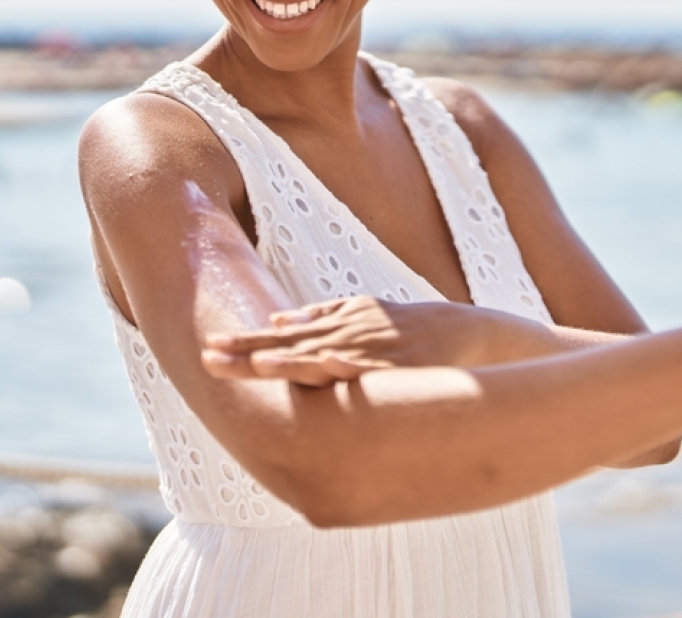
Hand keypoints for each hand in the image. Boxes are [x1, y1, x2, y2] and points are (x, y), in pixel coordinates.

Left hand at [201, 296, 491, 386]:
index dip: (246, 343)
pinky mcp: (393, 361)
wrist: (474, 333)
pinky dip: (335, 364)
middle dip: (248, 351)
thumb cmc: (418, 329)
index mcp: (338, 324)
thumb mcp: (368, 313)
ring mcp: (370, 347)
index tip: (211, 347)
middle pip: (290, 344)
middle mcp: (349, 332)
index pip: (282, 336)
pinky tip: (315, 366)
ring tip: (247, 364)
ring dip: (283, 359)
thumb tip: (278, 317)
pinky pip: (359, 367)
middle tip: (207, 355)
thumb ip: (323, 314)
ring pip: (318, 355)